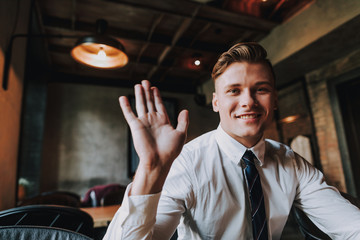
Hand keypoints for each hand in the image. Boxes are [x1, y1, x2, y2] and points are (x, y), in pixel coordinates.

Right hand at [119, 80, 188, 194]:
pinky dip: (126, 106)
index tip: (154, 88)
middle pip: (150, 102)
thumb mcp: (181, 134)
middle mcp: (153, 121)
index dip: (157, 96)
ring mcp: (144, 123)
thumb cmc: (171, 151)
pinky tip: (123, 98)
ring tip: (138, 85)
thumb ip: (183, 122)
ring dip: (139, 95)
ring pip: (141, 105)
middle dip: (148, 92)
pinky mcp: (136, 126)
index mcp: (163, 122)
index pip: (159, 105)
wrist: (159, 161)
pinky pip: (129, 114)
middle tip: (145, 81)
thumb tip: (185, 110)